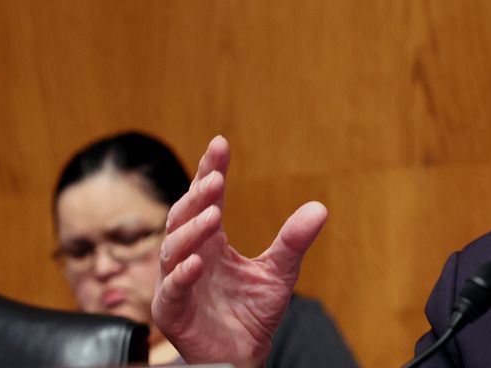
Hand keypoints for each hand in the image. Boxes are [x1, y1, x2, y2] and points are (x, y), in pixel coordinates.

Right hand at [152, 136, 327, 365]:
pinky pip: (171, 289)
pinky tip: (198, 262)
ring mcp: (177, 281)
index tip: (220, 144)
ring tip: (213, 214)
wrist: (244, 353)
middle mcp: (190, 255)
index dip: (210, 171)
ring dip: (191, 229)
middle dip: (198, 196)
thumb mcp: (279, 272)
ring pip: (173, 248)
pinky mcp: (172, 311)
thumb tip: (320, 208)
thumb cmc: (253, 312)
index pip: (206, 199)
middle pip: (184, 216)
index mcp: (211, 241)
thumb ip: (293, 241)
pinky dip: (182, 275)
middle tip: (216, 177)